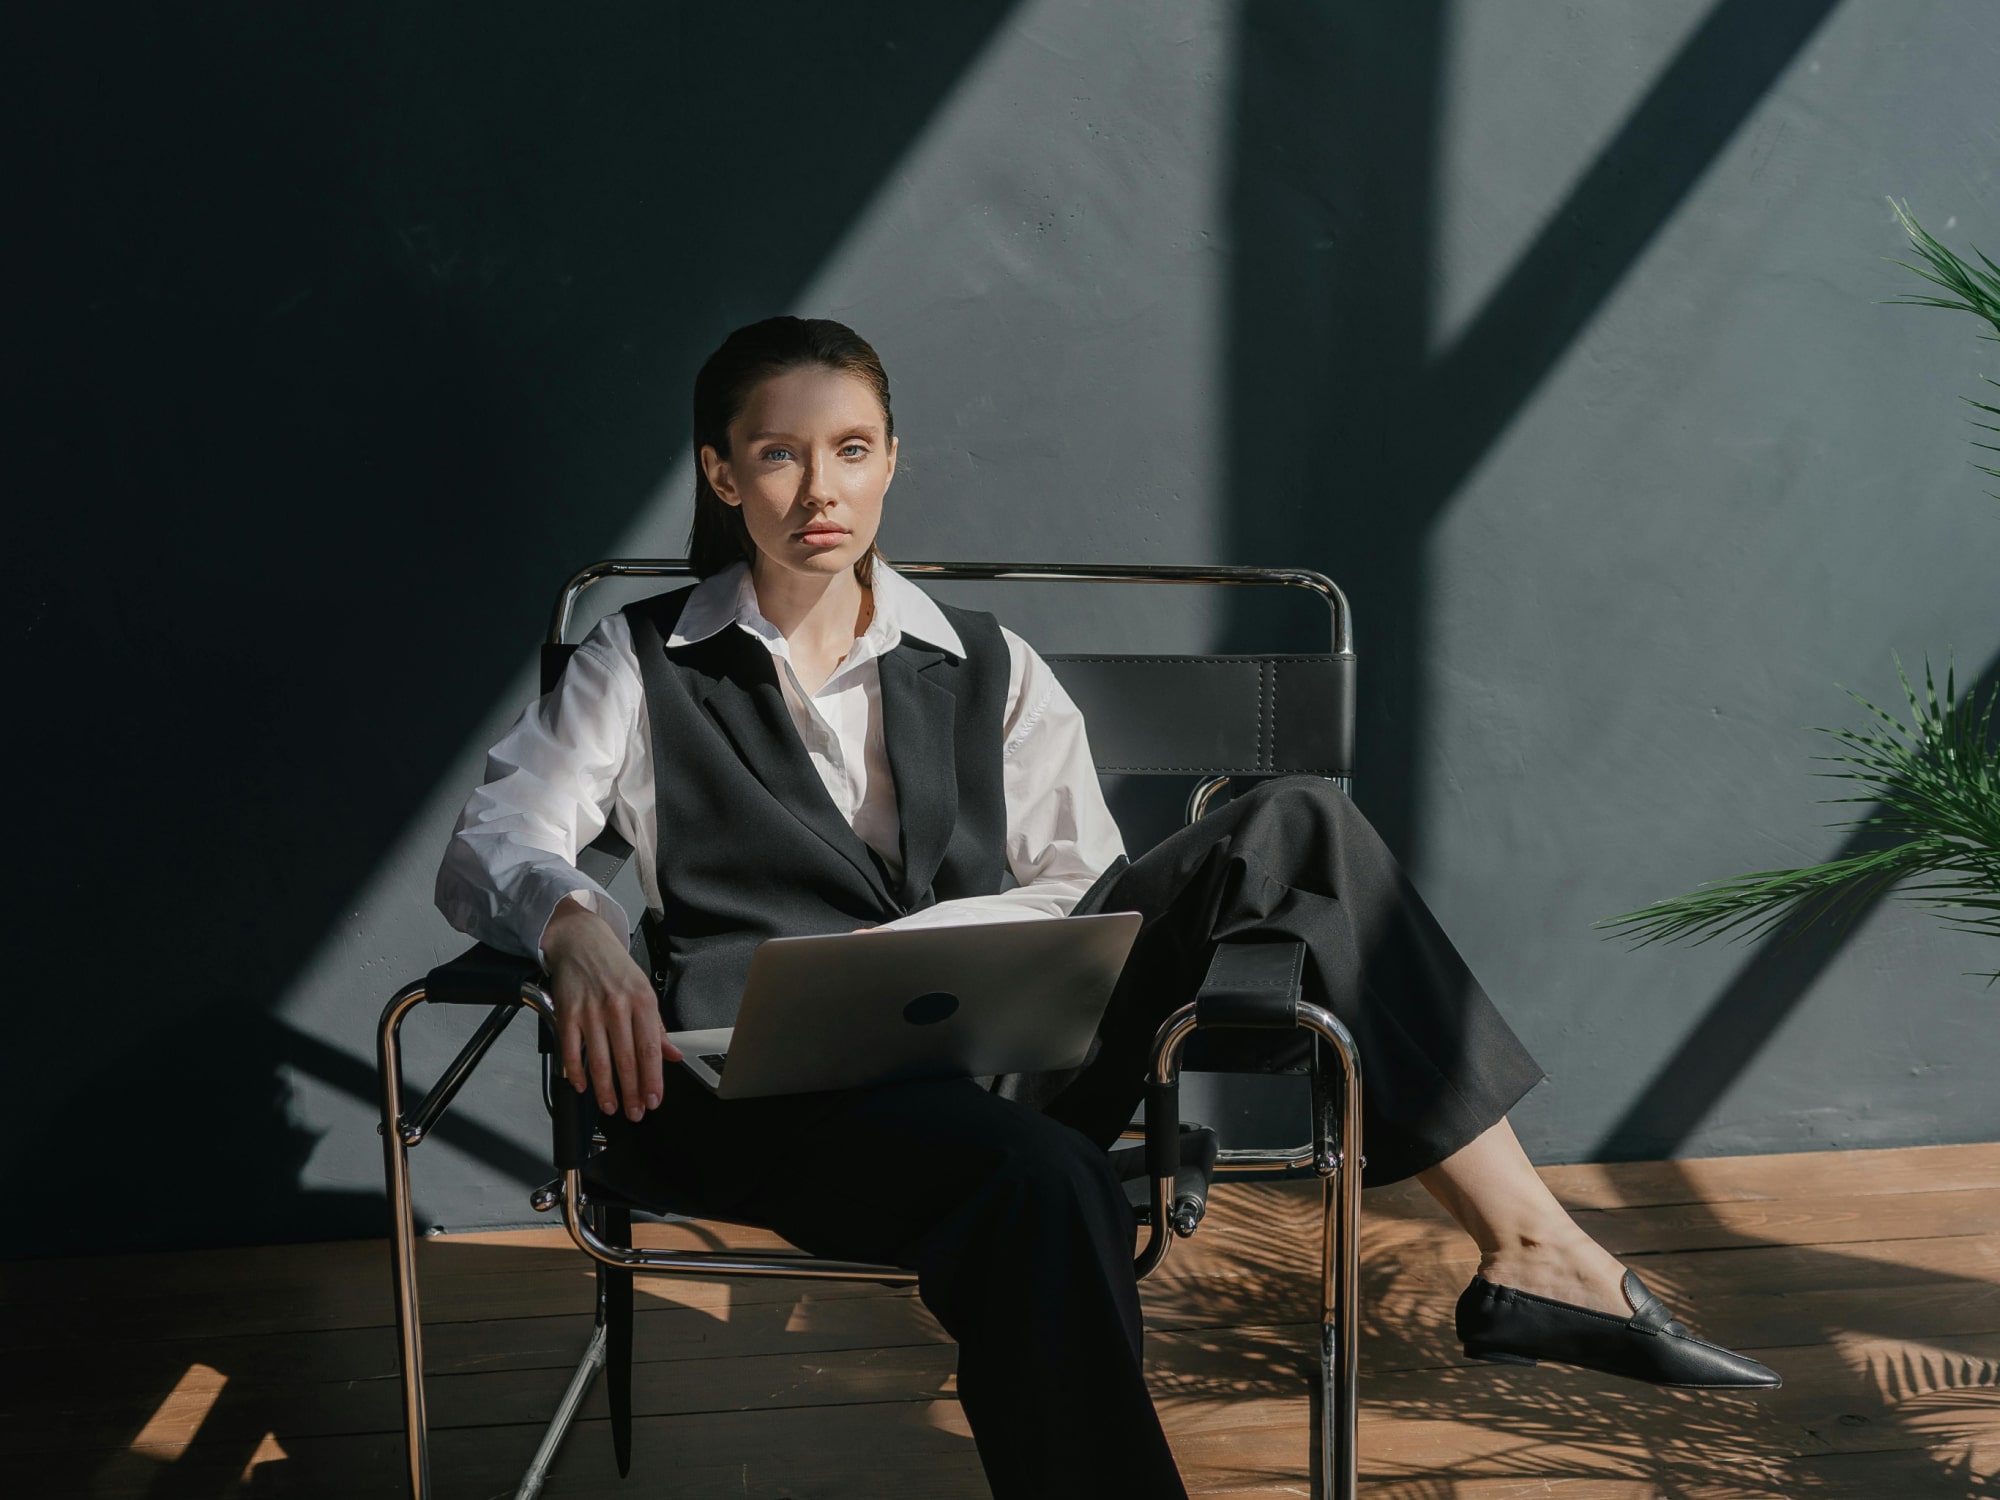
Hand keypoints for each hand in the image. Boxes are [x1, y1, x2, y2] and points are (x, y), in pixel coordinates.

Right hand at [541, 895, 681, 1121]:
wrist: (580, 939)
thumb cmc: (614, 966)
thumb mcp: (643, 990)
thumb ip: (657, 1027)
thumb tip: (673, 1055)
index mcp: (643, 1001)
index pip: (651, 1050)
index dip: (653, 1080)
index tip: (654, 1100)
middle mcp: (618, 1007)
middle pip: (627, 1060)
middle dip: (632, 1092)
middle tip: (634, 1112)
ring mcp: (591, 1011)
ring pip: (600, 1060)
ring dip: (605, 1089)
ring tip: (612, 1106)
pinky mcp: (566, 1013)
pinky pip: (571, 1050)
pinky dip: (576, 1072)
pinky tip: (581, 1086)